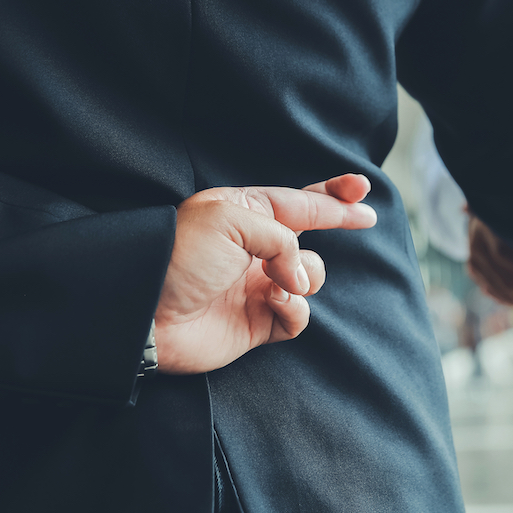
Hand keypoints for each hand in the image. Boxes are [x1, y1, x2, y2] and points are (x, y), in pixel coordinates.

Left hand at [154, 174, 376, 373]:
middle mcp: (254, 248)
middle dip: (337, 222)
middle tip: (364, 218)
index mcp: (245, 214)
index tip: (363, 189)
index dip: (333, 194)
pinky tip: (277, 304)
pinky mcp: (257, 323)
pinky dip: (295, 309)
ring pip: (310, 276)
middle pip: (309, 233)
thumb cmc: (180, 259)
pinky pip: (298, 315)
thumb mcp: (231, 221)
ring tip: (283, 281)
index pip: (298, 200)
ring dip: (304, 276)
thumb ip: (281, 237)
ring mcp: (257, 286)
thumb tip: (299, 276)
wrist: (148, 315)